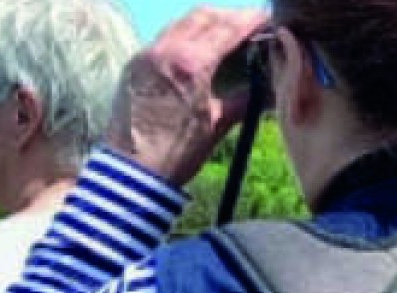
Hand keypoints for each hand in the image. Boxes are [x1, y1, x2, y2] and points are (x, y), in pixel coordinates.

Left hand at [104, 7, 270, 187]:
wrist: (130, 172)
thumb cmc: (174, 154)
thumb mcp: (216, 125)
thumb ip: (243, 100)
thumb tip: (266, 90)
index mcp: (191, 64)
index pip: (228, 28)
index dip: (251, 21)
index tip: (267, 20)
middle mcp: (166, 51)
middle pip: (204, 16)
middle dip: (229, 17)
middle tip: (247, 26)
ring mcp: (146, 56)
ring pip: (181, 23)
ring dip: (205, 22)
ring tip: (224, 34)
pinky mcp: (132, 65)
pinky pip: (163, 38)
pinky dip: (184, 35)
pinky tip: (195, 50)